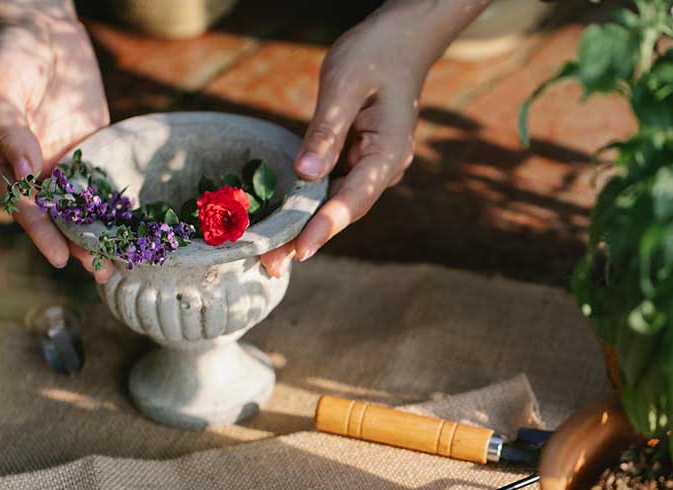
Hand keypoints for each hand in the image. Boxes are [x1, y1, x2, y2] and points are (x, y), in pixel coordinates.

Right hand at [0, 0, 112, 280]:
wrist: (40, 27)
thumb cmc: (12, 54)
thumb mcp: (1, 88)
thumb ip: (9, 129)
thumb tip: (25, 173)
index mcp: (1, 161)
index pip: (23, 205)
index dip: (41, 232)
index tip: (59, 258)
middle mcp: (31, 168)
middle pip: (54, 215)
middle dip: (75, 243)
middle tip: (100, 271)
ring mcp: (60, 161)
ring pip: (79, 207)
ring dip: (97, 233)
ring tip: (121, 262)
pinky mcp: (88, 149)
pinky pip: (100, 183)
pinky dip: (114, 206)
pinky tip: (134, 226)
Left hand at [261, 0, 490, 276]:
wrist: (402, 40)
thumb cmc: (375, 54)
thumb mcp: (343, 85)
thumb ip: (326, 130)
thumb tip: (306, 174)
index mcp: (389, 152)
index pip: (354, 197)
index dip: (325, 225)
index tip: (300, 250)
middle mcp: (386, 168)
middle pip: (345, 210)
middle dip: (309, 237)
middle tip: (270, 265)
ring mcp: (375, 167)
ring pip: (338, 204)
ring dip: (306, 227)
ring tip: (269, 256)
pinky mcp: (361, 161)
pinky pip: (334, 188)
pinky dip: (309, 205)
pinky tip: (282, 222)